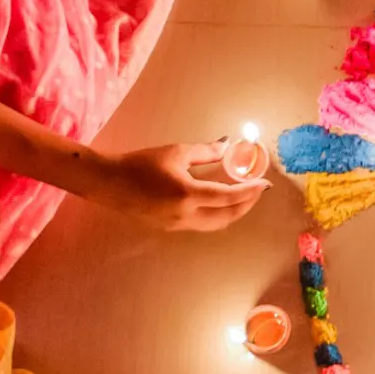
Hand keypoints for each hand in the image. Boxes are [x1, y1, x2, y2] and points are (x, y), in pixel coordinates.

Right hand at [86, 141, 266, 231]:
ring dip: (232, 211)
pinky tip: (218, 200)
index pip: (228, 197)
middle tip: (256, 191)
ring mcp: (177, 225)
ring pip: (215, 224)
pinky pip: (202, 223)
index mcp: (187, 195)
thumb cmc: (140, 164)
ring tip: (242, 195)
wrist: (109, 183)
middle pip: (227, 217)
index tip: (264, 183)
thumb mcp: (175, 153)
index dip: (250, 190)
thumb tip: (227, 146)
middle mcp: (185, 215)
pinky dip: (216, 214)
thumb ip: (205, 152)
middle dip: (246, 205)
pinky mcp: (170, 227)